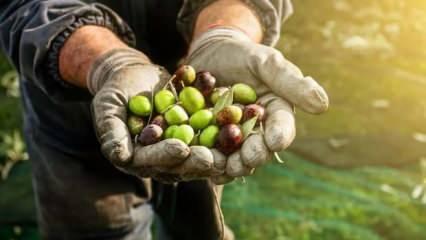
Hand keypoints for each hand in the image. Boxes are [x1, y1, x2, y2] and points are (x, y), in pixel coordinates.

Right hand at [90, 49, 221, 182]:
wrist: (135, 75)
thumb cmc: (116, 90)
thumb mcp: (108, 106)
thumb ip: (112, 131)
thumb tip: (120, 156)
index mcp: (136, 156)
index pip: (150, 160)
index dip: (165, 156)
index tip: (181, 149)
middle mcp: (158, 157)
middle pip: (179, 164)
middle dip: (196, 161)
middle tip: (213, 159)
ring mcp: (178, 147)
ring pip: (197, 154)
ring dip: (215, 154)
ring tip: (230, 151)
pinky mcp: (193, 135)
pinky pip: (208, 136)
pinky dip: (222, 134)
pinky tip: (238, 130)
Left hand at [186, 28, 328, 182]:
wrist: (212, 54)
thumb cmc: (243, 55)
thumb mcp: (266, 62)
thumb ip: (290, 82)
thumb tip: (322, 105)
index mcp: (275, 114)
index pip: (282, 128)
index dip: (280, 135)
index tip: (275, 142)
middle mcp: (256, 131)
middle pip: (258, 149)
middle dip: (253, 156)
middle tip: (246, 161)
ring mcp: (232, 138)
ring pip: (234, 157)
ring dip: (229, 165)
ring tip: (221, 167)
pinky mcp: (209, 139)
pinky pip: (210, 153)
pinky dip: (206, 160)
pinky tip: (201, 164)